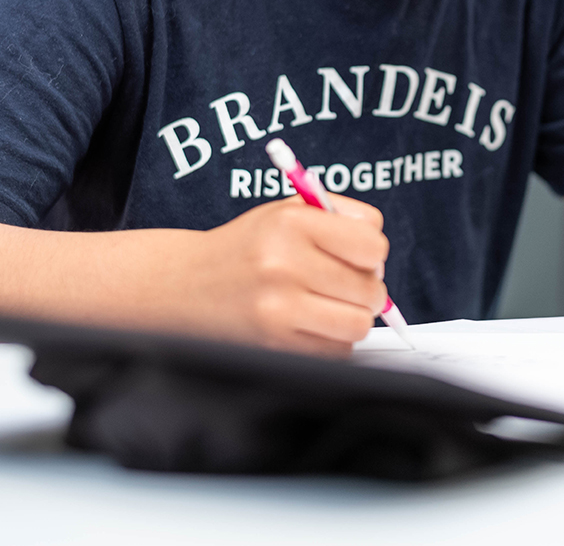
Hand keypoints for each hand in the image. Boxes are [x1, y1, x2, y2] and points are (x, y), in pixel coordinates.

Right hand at [185, 194, 388, 354]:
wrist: (183, 285)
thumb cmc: (248, 247)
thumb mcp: (287, 212)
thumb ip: (340, 216)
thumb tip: (381, 254)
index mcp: (291, 223)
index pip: (372, 243)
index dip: (372, 252)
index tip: (360, 255)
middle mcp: (284, 264)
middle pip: (371, 288)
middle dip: (368, 288)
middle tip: (346, 284)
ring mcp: (279, 309)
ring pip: (359, 324)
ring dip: (354, 317)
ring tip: (332, 304)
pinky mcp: (275, 346)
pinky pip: (337, 351)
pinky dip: (333, 340)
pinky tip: (310, 324)